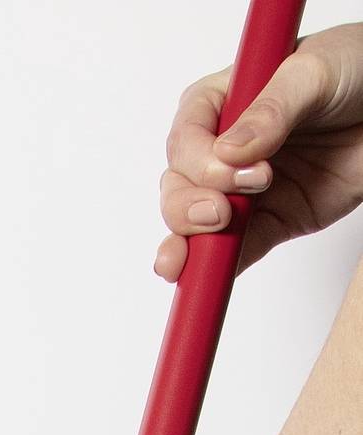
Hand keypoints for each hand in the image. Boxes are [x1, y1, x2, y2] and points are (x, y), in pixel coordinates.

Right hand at [160, 25, 362, 277]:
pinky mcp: (272, 222)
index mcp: (227, 100)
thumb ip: (272, 109)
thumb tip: (229, 151)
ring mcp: (245, 189)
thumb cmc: (360, 68)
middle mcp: (227, 148)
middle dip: (188, 206)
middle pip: (180, 186)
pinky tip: (203, 276)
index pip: (187, 137)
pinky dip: (219, 267)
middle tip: (221, 212)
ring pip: (195, 224)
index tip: (231, 169)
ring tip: (195, 251)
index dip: (197, 160)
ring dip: (189, 242)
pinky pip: (237, 251)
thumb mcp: (314, 72)